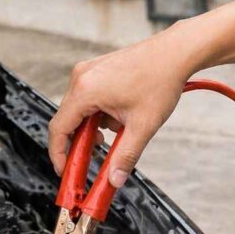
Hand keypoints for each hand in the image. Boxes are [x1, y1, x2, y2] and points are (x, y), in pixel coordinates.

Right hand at [48, 22, 207, 187]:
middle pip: (68, 120)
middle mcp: (81, 78)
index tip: (66, 170)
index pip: (59, 129)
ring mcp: (88, 71)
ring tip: (121, 131)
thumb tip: (115, 179)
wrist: (175, 54)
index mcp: (85, 90)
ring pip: (80, 110)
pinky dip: (100, 114)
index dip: (59, 154)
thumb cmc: (160, 80)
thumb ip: (126, 156)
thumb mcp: (142, 126)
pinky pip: (89, 98)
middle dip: (82, 142)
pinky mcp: (97, 70)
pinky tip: (121, 117)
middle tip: (98, 157)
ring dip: (95, 128)